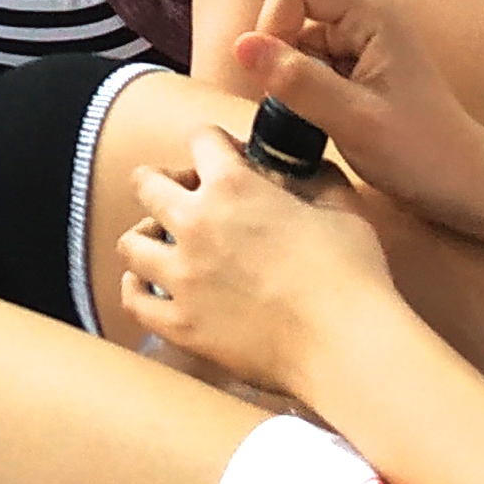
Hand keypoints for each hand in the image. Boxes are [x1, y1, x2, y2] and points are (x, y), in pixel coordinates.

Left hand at [111, 126, 397, 400]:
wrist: (345, 345)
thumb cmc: (352, 274)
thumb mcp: (341, 207)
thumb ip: (314, 178)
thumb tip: (303, 167)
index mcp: (234, 187)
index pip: (200, 138)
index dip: (215, 144)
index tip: (228, 160)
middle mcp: (195, 223)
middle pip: (146, 183)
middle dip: (163, 182)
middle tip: (187, 198)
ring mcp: (182, 277)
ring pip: (131, 243)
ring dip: (147, 237)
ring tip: (167, 245)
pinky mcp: (179, 325)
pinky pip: (134, 300)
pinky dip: (138, 289)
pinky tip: (153, 288)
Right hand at [229, 0, 483, 226]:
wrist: (462, 182)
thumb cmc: (418, 152)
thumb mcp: (351, 119)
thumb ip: (295, 80)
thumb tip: (240, 46)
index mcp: (371, 10)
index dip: (274, 25)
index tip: (280, 78)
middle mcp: (365, 14)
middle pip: (291, 10)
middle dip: (280, 56)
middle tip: (295, 106)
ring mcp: (361, 39)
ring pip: (295, 41)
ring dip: (291, 78)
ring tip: (315, 120)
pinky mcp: (356, 65)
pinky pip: (309, 63)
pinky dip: (303, 90)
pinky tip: (322, 121)